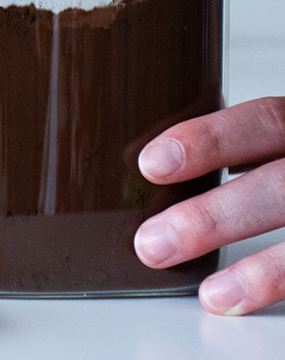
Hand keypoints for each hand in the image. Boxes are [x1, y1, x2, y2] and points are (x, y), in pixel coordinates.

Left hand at [135, 97, 284, 314]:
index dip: (209, 139)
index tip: (151, 164)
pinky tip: (251, 302)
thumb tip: (166, 177)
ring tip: (213, 295)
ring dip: (263, 270)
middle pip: (282, 185)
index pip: (264, 120)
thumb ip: (250, 153)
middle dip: (216, 216)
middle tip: (154, 243)